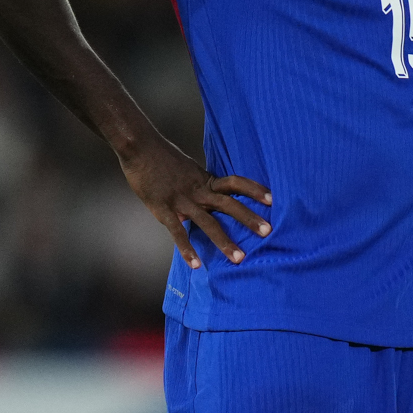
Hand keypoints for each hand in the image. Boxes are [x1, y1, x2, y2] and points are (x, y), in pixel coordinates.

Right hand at [119, 135, 271, 268]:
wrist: (140, 148)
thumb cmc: (162, 158)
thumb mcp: (188, 170)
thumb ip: (198, 187)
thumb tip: (205, 202)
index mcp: (205, 180)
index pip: (236, 183)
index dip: (254, 190)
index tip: (272, 200)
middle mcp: (198, 191)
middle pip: (229, 204)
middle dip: (249, 219)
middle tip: (268, 232)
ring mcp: (182, 200)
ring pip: (208, 223)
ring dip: (225, 241)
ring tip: (239, 259)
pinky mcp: (163, 209)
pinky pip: (178, 232)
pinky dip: (187, 249)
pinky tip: (196, 264)